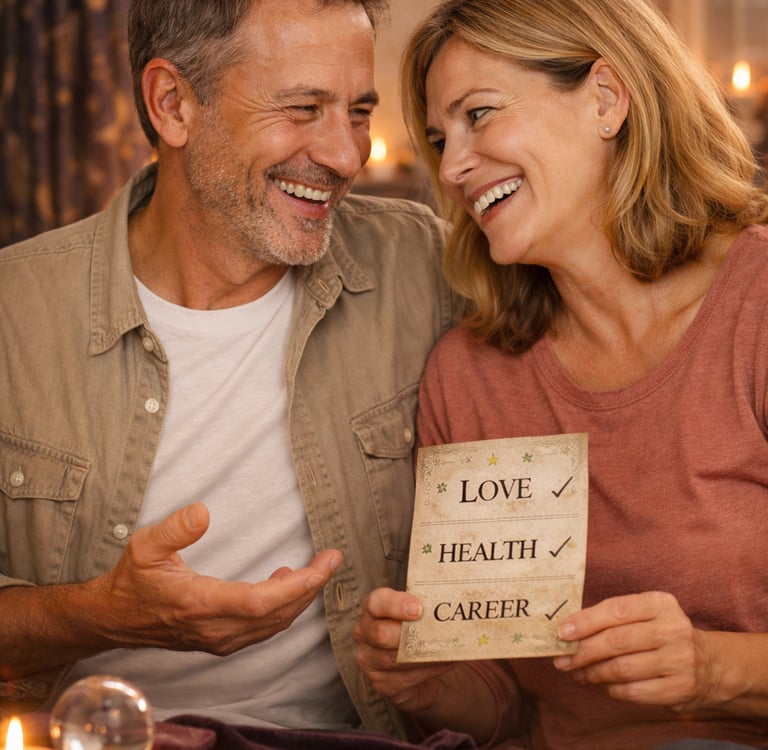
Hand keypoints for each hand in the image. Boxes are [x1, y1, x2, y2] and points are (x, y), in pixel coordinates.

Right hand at [89, 502, 341, 654]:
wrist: (114, 619)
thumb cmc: (132, 581)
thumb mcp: (144, 546)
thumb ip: (174, 529)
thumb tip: (204, 511)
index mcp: (201, 604)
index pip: (261, 602)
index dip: (299, 586)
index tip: (324, 564)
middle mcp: (215, 629)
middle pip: (277, 614)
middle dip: (311, 587)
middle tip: (333, 559)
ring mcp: (219, 639)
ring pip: (273, 624)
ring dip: (300, 598)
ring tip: (317, 568)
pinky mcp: (221, 640)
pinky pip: (263, 628)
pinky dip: (283, 608)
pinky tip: (286, 583)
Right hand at [353, 588, 457, 712]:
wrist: (411, 665)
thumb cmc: (414, 630)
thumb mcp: (415, 614)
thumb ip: (427, 606)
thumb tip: (455, 603)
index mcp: (373, 610)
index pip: (376, 602)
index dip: (396, 604)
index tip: (419, 608)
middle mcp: (365, 634)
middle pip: (381, 634)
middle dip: (408, 632)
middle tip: (435, 630)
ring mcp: (370, 662)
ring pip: (396, 660)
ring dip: (426, 654)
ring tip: (450, 647)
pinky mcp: (382, 684)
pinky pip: (408, 678)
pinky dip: (431, 669)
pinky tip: (447, 662)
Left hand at [553, 591, 710, 710]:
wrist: (709, 664)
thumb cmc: (660, 634)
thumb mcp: (644, 615)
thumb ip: (610, 618)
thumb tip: (567, 631)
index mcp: (660, 604)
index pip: (616, 610)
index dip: (585, 621)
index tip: (561, 632)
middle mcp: (673, 629)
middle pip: (617, 641)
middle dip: (583, 651)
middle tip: (562, 659)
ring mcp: (680, 660)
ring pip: (622, 669)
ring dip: (593, 673)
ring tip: (578, 672)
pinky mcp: (681, 688)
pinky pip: (634, 692)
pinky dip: (612, 689)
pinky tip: (602, 684)